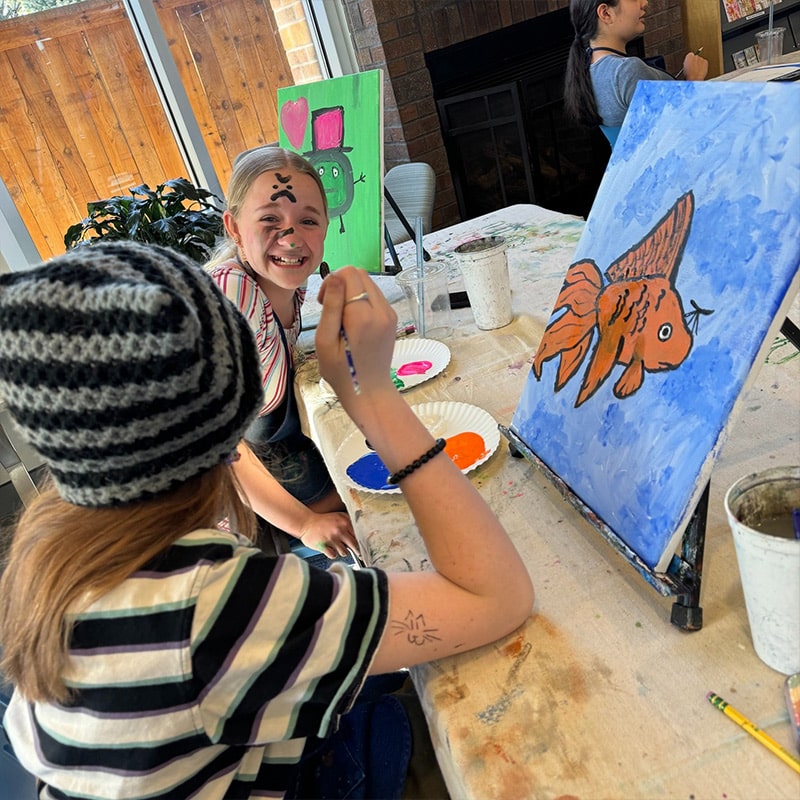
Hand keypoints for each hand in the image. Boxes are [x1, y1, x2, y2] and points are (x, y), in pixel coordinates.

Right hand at [298, 510, 358, 558]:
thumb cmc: (323, 521)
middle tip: (358, 554)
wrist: (306, 523)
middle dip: (356, 550)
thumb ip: (350, 523)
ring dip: (341, 551)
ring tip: (336, 546)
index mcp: (344, 522)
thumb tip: (362, 534)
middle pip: (354, 545)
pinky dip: (332, 554)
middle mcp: (339, 530)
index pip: (359, 535)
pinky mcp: (323, 546)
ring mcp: (331, 538)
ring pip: (344, 552)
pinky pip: (333, 555)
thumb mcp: (338, 517)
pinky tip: (329, 548)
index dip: (361, 542)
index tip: (364, 547)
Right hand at [315, 267, 397, 405]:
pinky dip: (361, 300)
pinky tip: (353, 320)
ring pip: (368, 283)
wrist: (369, 391)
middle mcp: (381, 310)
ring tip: (341, 316)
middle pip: (360, 274)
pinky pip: (375, 296)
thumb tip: (335, 276)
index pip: (349, 274)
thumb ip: (332, 306)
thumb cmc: (341, 372)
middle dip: (341, 284)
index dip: (331, 282)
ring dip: (351, 291)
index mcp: (363, 316)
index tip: (323, 303)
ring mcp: (390, 314)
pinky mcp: (392, 318)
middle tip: (330, 308)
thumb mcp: (325, 341)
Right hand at [682, 51, 707, 80]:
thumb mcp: (683, 69)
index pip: (689, 55)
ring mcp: (701, 59)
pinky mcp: (705, 62)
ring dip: (698, 64)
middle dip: (694, 61)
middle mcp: (696, 56)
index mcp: (689, 56)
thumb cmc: (689, 75)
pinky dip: (703, 66)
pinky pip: (704, 63)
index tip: (688, 64)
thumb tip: (687, 64)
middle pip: (695, 57)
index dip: (689, 60)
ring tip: (696, 71)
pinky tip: (700, 71)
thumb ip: (686, 64)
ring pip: (700, 60)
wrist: (695, 78)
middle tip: (692, 67)